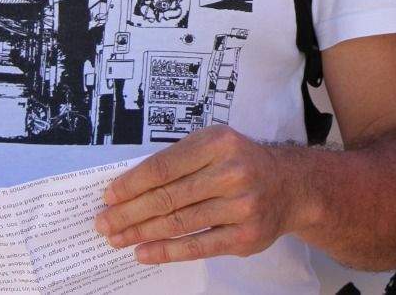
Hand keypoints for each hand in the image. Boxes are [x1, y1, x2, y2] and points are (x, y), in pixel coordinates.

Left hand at [97, 125, 300, 262]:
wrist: (290, 185)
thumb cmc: (242, 162)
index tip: (108, 196)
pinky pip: (197, 246)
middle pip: (167, 197)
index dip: (131, 184)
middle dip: (129, 212)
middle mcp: (232, 172)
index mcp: (218, 143)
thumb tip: (130, 186)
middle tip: (104, 223)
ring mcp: (241, 205)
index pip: (164, 167)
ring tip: (118, 238)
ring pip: (179, 224)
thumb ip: (179, 160)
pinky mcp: (245, 235)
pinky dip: (166, 251)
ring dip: (141, 233)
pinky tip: (144, 252)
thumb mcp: (215, 145)